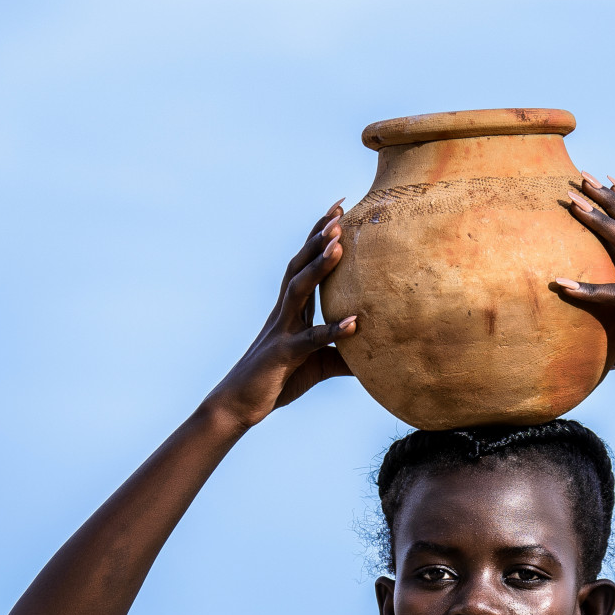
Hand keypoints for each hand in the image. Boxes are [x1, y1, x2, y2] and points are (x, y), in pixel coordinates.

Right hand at [203, 206, 356, 424]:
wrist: (239, 405)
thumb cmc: (275, 382)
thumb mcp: (316, 367)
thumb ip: (342, 357)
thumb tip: (374, 358)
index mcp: (291, 311)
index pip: (306, 265)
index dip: (319, 237)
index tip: (338, 209)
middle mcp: (284, 313)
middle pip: (301, 266)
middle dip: (319, 238)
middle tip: (340, 212)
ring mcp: (281, 331)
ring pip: (299, 290)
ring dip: (318, 266)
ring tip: (340, 244)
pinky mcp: (284, 355)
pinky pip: (311, 341)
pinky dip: (332, 332)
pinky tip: (354, 323)